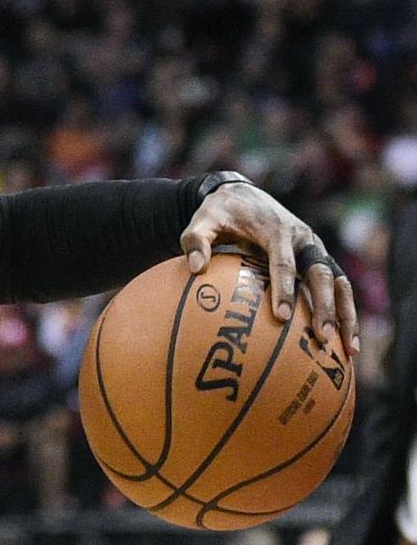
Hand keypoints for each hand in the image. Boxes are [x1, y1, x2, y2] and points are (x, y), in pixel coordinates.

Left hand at [179, 172, 358, 354]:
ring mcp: (316, 250)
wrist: (242, 195)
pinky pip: (338, 286)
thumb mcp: (202, 221)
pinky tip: (345, 342)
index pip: (283, 263)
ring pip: (340, 282)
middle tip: (321, 338)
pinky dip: (344, 311)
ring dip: (346, 314)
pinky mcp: (319, 258)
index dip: (284, 289)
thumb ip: (195, 241)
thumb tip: (195, 268)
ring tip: (349, 349)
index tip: (280, 317)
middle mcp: (304, 240)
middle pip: (321, 274)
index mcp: (277, 231)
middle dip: (324, 306)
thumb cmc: (219, 213)